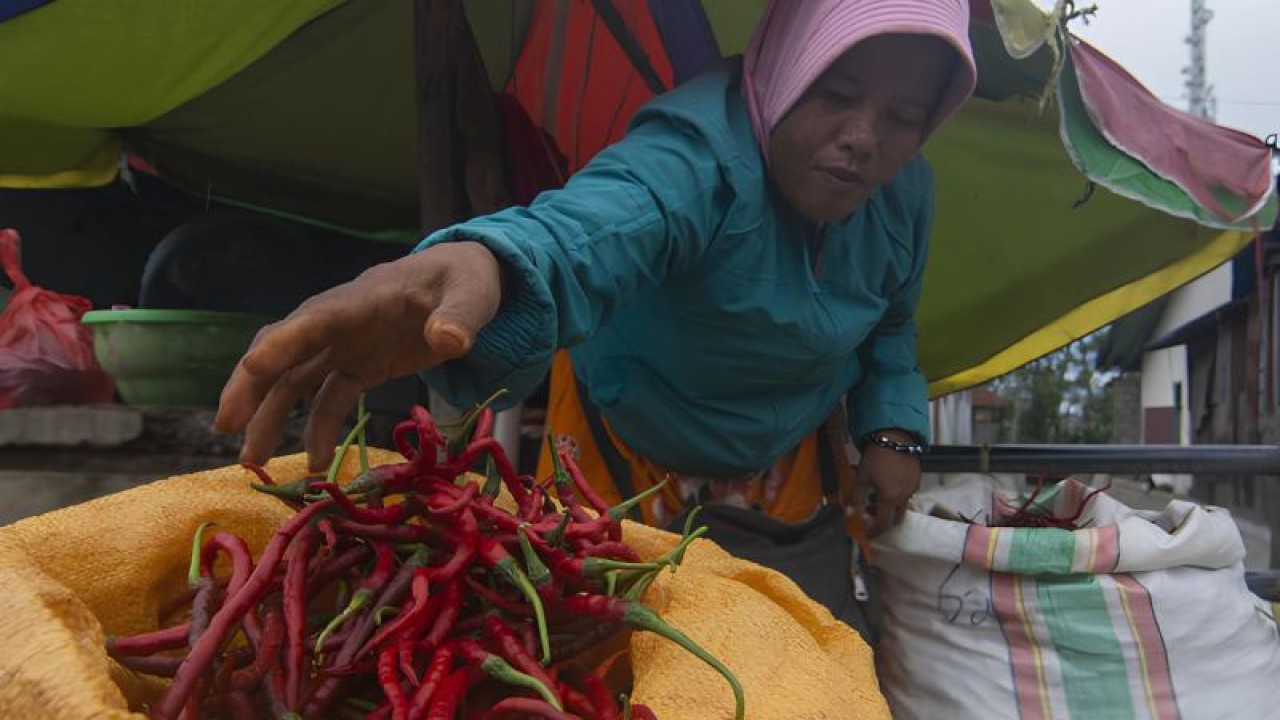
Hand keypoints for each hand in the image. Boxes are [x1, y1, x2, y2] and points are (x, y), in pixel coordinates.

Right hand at [214, 241, 501, 470]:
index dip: (283, 342)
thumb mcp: (473, 293)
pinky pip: (327, 398)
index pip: (313, 319)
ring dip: (270, 418)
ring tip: (252, 462)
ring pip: (294, 380)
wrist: (465, 280)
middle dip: (250, 387)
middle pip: (283, 352)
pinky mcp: (358, 365)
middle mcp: (340, 322)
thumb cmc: (466, 280)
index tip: (252, 367)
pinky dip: (317, 429)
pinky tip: (315, 462)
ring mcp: (345, 345)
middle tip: (226, 426)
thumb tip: (448, 341)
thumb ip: (461, 316)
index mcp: (361, 299)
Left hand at [859, 430, 921, 535]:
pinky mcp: (917, 478)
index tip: (869, 534)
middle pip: (896, 518)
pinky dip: (897, 496)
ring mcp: (913, 487)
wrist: (895, 437)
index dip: (875, 531)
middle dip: (883, 520)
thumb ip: (855, 498)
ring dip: (889, 507)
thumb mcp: (861, 478)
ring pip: (902, 505)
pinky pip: (907, 493)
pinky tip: (887, 484)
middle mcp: (904, 496)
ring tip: (875, 495)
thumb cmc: (876, 457)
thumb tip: (848, 513)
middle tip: (870, 514)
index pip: (883, 524)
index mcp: (890, 498)